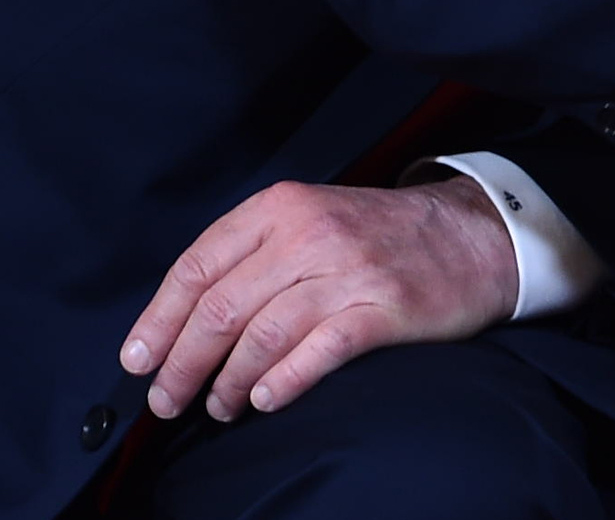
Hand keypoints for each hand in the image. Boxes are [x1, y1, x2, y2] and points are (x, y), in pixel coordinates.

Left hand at [119, 176, 517, 421]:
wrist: (476, 235)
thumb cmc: (384, 237)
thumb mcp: (313, 219)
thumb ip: (255, 255)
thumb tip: (185, 320)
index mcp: (284, 207)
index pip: (198, 266)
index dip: (159, 320)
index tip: (138, 360)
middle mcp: (312, 235)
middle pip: (221, 308)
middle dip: (183, 363)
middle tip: (168, 400)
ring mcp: (350, 271)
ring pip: (262, 335)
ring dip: (228, 382)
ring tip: (219, 407)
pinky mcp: (385, 308)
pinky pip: (318, 352)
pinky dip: (282, 381)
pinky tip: (265, 399)